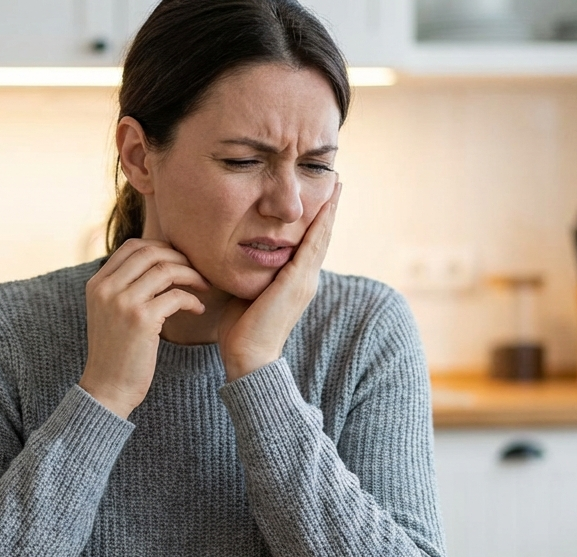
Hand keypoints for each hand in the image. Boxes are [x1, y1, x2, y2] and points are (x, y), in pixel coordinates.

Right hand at [80, 239, 209, 418]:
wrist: (107, 389)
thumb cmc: (115, 354)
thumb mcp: (109, 314)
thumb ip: (123, 288)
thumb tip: (154, 267)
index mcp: (97, 283)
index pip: (132, 246)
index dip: (161, 248)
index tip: (179, 261)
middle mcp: (107, 288)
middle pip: (151, 252)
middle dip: (180, 258)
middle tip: (197, 272)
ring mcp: (123, 302)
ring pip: (165, 270)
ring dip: (191, 275)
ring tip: (203, 287)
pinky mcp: (141, 320)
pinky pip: (176, 296)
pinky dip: (192, 300)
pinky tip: (198, 310)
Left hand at [218, 180, 341, 381]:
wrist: (248, 355)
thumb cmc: (241, 329)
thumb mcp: (247, 291)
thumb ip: (251, 273)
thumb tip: (239, 254)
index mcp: (295, 281)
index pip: (309, 243)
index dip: (317, 219)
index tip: (321, 195)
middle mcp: (306, 279)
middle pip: (321, 235)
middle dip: (329, 207)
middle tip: (337, 180)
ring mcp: (305, 280)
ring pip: (322, 236)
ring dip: (330, 208)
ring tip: (338, 183)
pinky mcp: (298, 282)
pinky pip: (313, 246)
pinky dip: (321, 224)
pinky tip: (326, 205)